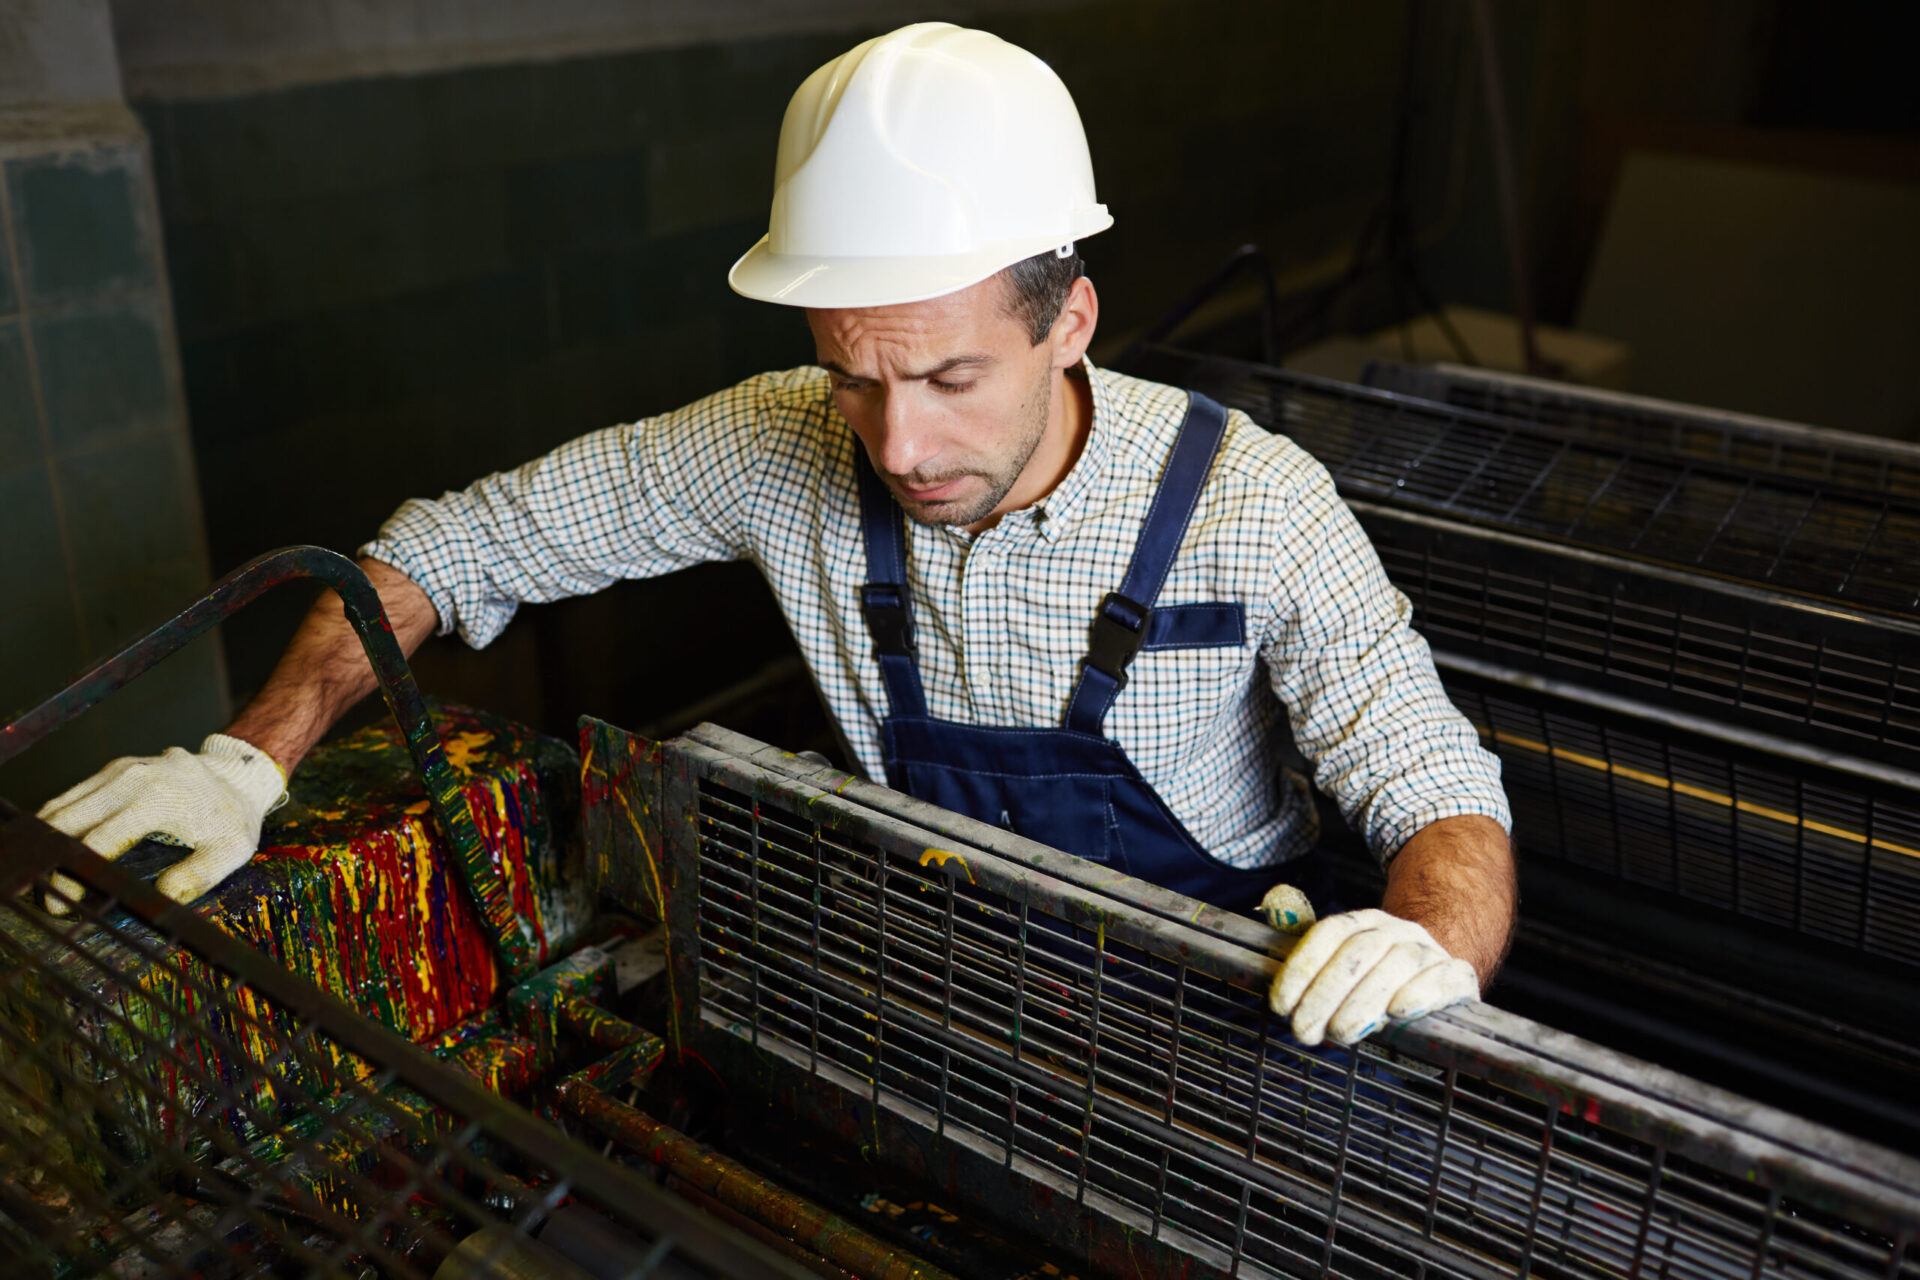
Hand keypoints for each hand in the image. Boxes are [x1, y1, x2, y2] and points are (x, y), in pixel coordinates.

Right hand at [35, 734, 286, 912]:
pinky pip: (72, 796)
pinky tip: (56, 849)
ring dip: (47, 840)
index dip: (74, 874)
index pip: (98, 841)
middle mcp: (131, 779)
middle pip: (67, 820)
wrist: (238, 773)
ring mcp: (119, 770)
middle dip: (50, 858)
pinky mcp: (114, 770)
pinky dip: (57, 823)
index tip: (62, 903)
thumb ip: (199, 875)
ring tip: (48, 874)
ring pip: (62, 806)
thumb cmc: (233, 817)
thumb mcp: (231, 850)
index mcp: (157, 799)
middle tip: (46, 893)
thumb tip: (162, 896)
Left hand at [1267, 908, 1477, 1046]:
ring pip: (1399, 962)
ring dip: (1365, 1000)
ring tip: (1342, 1032)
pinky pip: (1443, 978)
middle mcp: (1397, 929)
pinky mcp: (1460, 975)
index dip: (1301, 968)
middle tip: (1305, 1031)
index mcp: (1364, 923)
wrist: (1440, 979)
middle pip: (1360, 951)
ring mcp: (1430, 950)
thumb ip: (1317, 979)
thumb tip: (1281, 1001)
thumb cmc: (1381, 988)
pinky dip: (1421, 992)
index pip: (1329, 934)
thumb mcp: (1348, 979)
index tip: (1280, 1005)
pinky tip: (1398, 1011)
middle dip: (1326, 993)